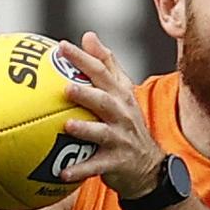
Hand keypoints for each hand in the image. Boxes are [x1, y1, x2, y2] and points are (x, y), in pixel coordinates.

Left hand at [57, 31, 165, 198]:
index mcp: (120, 95)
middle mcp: (122, 114)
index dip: (83, 58)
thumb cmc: (126, 123)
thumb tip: (88, 36)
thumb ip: (107, 64)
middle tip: (66, 86)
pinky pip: (97, 166)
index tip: (61, 46)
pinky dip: (81, 170)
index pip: (102, 72)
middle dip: (86, 93)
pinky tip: (62, 173)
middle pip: (105, 100)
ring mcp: (121, 138)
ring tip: (67, 126)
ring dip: (85, 129)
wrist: (149, 165)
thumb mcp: (122, 92)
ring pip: (103, 133)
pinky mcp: (117, 162)